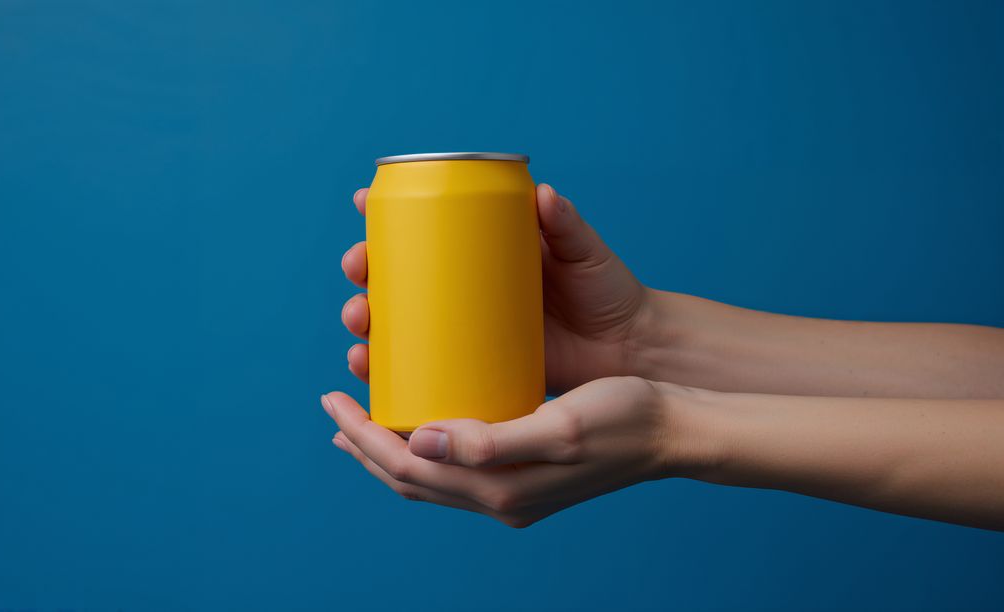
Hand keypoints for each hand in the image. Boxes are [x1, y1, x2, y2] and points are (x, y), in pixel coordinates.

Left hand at [322, 377, 675, 527]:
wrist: (674, 431)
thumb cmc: (625, 418)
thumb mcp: (561, 426)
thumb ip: (491, 441)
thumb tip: (421, 440)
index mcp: (500, 488)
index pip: (407, 466)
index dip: (363, 435)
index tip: (332, 398)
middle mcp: (499, 497)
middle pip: (409, 478)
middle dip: (363, 445)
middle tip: (334, 407)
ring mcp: (511, 491)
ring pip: (429, 477)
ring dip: (389, 451)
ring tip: (360, 424)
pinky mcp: (523, 476)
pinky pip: (455, 469)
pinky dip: (423, 450)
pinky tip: (421, 426)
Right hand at [340, 184, 651, 392]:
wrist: (633, 350)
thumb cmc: (610, 293)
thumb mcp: (585, 254)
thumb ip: (568, 225)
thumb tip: (541, 192)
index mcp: (483, 257)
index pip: (422, 232)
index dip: (384, 218)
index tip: (361, 206)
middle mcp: (465, 296)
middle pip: (396, 283)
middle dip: (364, 278)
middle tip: (359, 276)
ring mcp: (466, 337)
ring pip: (399, 331)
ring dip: (365, 329)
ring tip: (359, 330)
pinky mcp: (475, 376)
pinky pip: (422, 375)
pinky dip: (389, 376)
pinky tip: (368, 375)